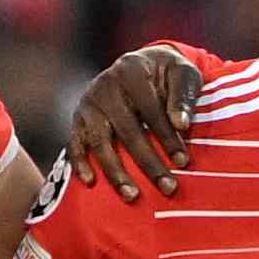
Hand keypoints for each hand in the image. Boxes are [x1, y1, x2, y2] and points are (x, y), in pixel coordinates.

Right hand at [62, 45, 206, 196]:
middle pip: (126, 130)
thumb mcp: (183, 74)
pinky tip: (90, 182)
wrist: (141, 63)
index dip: (167, 137)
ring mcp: (88, 103)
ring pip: (99, 141)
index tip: (184, 162)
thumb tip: (182, 125)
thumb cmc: (167, 73)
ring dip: (115, 171)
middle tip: (169, 188)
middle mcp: (105, 86)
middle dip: (148, 163)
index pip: (150, 110)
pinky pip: (74, 143)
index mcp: (132, 71)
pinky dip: (80, 162)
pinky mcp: (77, 117)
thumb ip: (183, 97)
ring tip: (132, 195)